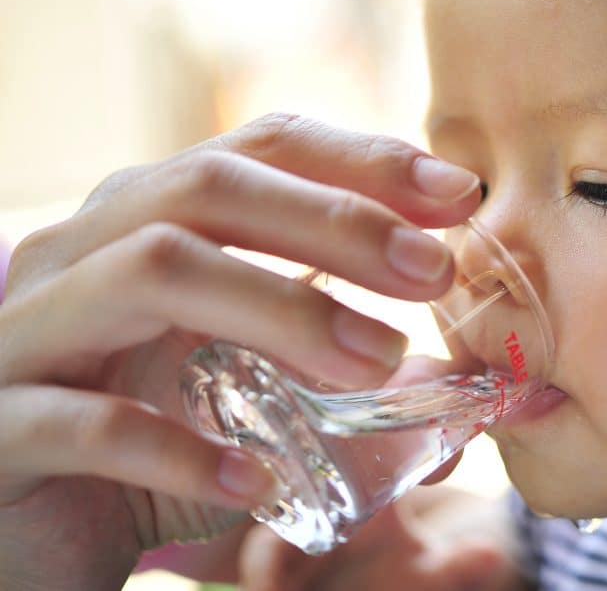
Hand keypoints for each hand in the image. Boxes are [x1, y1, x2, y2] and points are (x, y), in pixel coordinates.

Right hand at [0, 114, 480, 589]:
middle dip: (336, 220)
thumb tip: (486, 395)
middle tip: (434, 272)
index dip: (365, 160)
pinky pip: (84, 420)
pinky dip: (179, 446)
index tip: (461, 195)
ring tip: (377, 361)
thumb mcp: (266, 398)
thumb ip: (362, 385)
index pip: (263, 148)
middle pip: (210, 185)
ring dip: (281, 309)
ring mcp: (30, 330)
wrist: (29, 533)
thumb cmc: (158, 442)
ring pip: (150, 269)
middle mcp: (83, 250)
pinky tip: (258, 477)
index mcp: (152, 219)